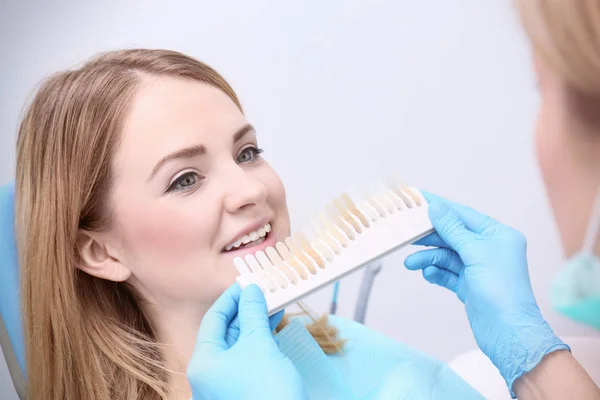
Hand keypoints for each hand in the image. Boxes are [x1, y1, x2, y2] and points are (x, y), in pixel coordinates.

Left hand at [187, 284, 306, 399]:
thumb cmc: (266, 388)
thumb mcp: (259, 345)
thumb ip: (253, 314)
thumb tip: (251, 290)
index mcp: (203, 363)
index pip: (213, 319)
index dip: (231, 298)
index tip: (247, 282)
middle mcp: (209, 375)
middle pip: (226, 333)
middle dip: (246, 310)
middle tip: (263, 291)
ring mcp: (225, 385)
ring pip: (239, 346)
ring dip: (255, 324)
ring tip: (273, 305)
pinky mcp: (242, 392)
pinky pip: (247, 359)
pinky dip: (259, 342)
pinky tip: (274, 327)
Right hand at [404, 192, 568, 394]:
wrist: (507, 331)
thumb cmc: (499, 287)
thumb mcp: (475, 251)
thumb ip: (452, 228)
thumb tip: (436, 206)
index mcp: (497, 235)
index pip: (464, 215)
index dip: (440, 207)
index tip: (417, 198)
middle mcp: (489, 249)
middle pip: (452, 235)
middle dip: (429, 237)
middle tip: (406, 233)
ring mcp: (478, 268)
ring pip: (446, 256)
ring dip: (428, 258)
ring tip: (410, 263)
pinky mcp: (469, 286)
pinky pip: (447, 273)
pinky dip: (436, 273)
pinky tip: (427, 275)